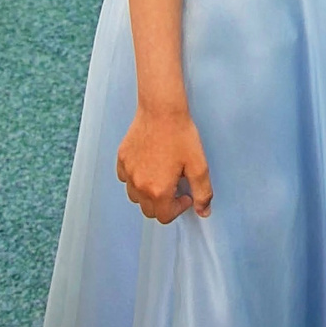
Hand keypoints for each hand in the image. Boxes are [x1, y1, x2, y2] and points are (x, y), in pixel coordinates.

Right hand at [116, 106, 211, 223]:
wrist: (161, 110)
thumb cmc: (181, 135)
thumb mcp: (199, 165)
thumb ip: (203, 192)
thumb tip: (204, 212)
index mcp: (158, 191)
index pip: (165, 217)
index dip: (178, 209)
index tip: (186, 194)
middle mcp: (139, 186)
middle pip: (149, 210)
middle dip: (164, 203)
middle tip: (175, 185)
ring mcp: (128, 173)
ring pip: (136, 196)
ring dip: (148, 193)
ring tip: (161, 176)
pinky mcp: (121, 160)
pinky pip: (126, 179)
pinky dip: (135, 179)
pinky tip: (148, 165)